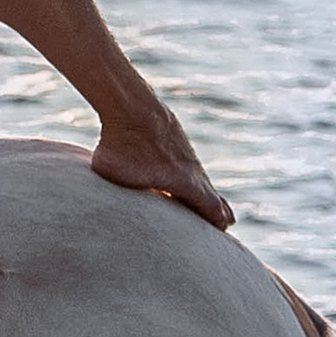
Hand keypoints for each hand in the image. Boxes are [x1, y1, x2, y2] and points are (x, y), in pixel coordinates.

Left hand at [92, 110, 233, 229]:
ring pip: (196, 175)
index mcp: (185, 183)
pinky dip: (187, 171)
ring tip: (206, 199)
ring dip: (201, 189)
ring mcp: (183, 151)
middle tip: (227, 222)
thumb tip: (108, 209)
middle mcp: (190, 167)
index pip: (209, 206)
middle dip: (217, 208)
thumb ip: (118, 199)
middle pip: (209, 193)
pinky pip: (184, 161)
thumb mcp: (117, 181)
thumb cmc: (121, 147)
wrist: (130, 107)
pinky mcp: (173, 138)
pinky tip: (181, 172)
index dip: (216, 219)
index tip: (224, 229)